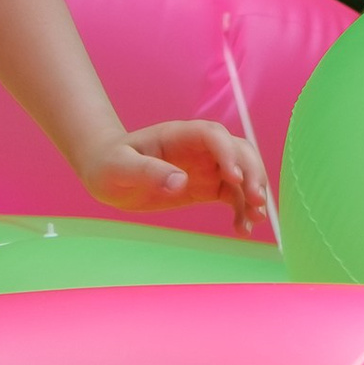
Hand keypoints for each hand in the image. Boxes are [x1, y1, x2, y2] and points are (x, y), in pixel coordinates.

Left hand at [82, 118, 272, 240]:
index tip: (234, 177)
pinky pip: (233, 196)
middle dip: (252, 173)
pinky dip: (243, 211)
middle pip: (238, 151)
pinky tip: (242, 229)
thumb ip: (148, 172)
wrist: (106, 175)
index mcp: (179, 135)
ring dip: (254, 194)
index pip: (213, 135)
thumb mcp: (120, 168)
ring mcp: (206, 167)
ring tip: (255, 220)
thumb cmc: (109, 164)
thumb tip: (180, 182)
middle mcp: (199, 149)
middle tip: (257, 201)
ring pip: (242, 174)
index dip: (228, 152)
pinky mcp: (206, 188)